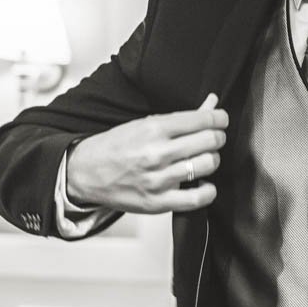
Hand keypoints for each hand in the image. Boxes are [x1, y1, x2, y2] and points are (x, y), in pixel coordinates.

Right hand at [66, 93, 227, 213]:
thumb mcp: (146, 124)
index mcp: (154, 129)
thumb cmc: (117, 146)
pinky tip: (203, 183)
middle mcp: (157, 153)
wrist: (86, 172)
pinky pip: (197, 198)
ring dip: (211, 159)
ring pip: (207, 165)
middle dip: (217, 137)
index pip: (203, 120)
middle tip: (213, 137)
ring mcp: (158, 180)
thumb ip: (182, 117)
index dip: (220, 119)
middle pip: (209, 141)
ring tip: (204, 158)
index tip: (221, 120)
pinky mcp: (157, 203)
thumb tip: (212, 103)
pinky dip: (208, 190)